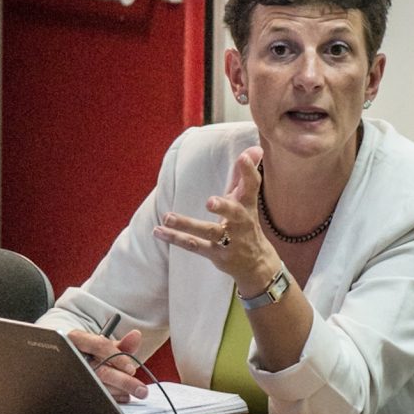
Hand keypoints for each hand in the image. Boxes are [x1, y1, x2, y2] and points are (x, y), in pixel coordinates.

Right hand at [68, 329, 147, 401]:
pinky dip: (114, 398)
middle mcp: (71, 356)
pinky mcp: (73, 389)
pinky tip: (123, 394)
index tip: (132, 369)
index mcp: (77, 339)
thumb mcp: (103, 346)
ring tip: (132, 389)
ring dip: (120, 390)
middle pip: (100, 371)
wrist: (68, 362)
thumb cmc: (88, 353)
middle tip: (141, 389)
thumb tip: (137, 335)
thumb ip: (122, 343)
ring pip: (99, 386)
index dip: (117, 357)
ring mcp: (71, 374)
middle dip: (124, 381)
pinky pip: (96, 398)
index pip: (99, 345)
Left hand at [152, 147, 279, 288]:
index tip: (243, 157)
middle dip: (223, 207)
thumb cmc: (247, 224)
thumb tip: (255, 149)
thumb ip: (245, 175)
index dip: (249, 172)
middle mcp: (240, 223)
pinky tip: (158, 231)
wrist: (256, 264)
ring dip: (187, 224)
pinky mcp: (215, 253)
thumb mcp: (247, 200)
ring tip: (167, 217)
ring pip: (208, 232)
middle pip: (234, 213)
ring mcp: (228, 241)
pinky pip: (193, 245)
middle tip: (210, 202)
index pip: (252, 187)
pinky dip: (175, 238)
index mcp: (247, 206)